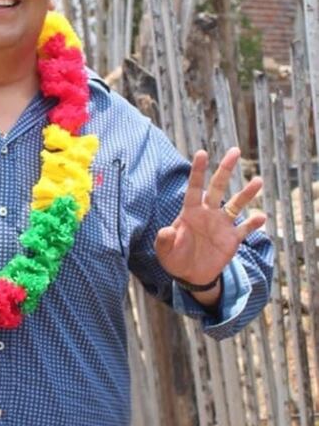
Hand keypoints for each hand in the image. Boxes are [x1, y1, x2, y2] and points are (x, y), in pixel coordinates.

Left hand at [155, 147, 266, 286]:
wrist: (190, 275)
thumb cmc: (174, 259)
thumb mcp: (164, 251)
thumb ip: (164, 241)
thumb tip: (166, 232)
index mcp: (190, 212)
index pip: (194, 187)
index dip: (198, 171)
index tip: (202, 152)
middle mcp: (207, 213)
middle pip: (217, 187)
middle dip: (225, 169)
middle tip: (235, 150)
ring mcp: (221, 225)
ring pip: (236, 205)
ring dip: (246, 194)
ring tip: (258, 181)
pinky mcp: (232, 239)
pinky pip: (245, 229)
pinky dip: (253, 224)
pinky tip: (261, 217)